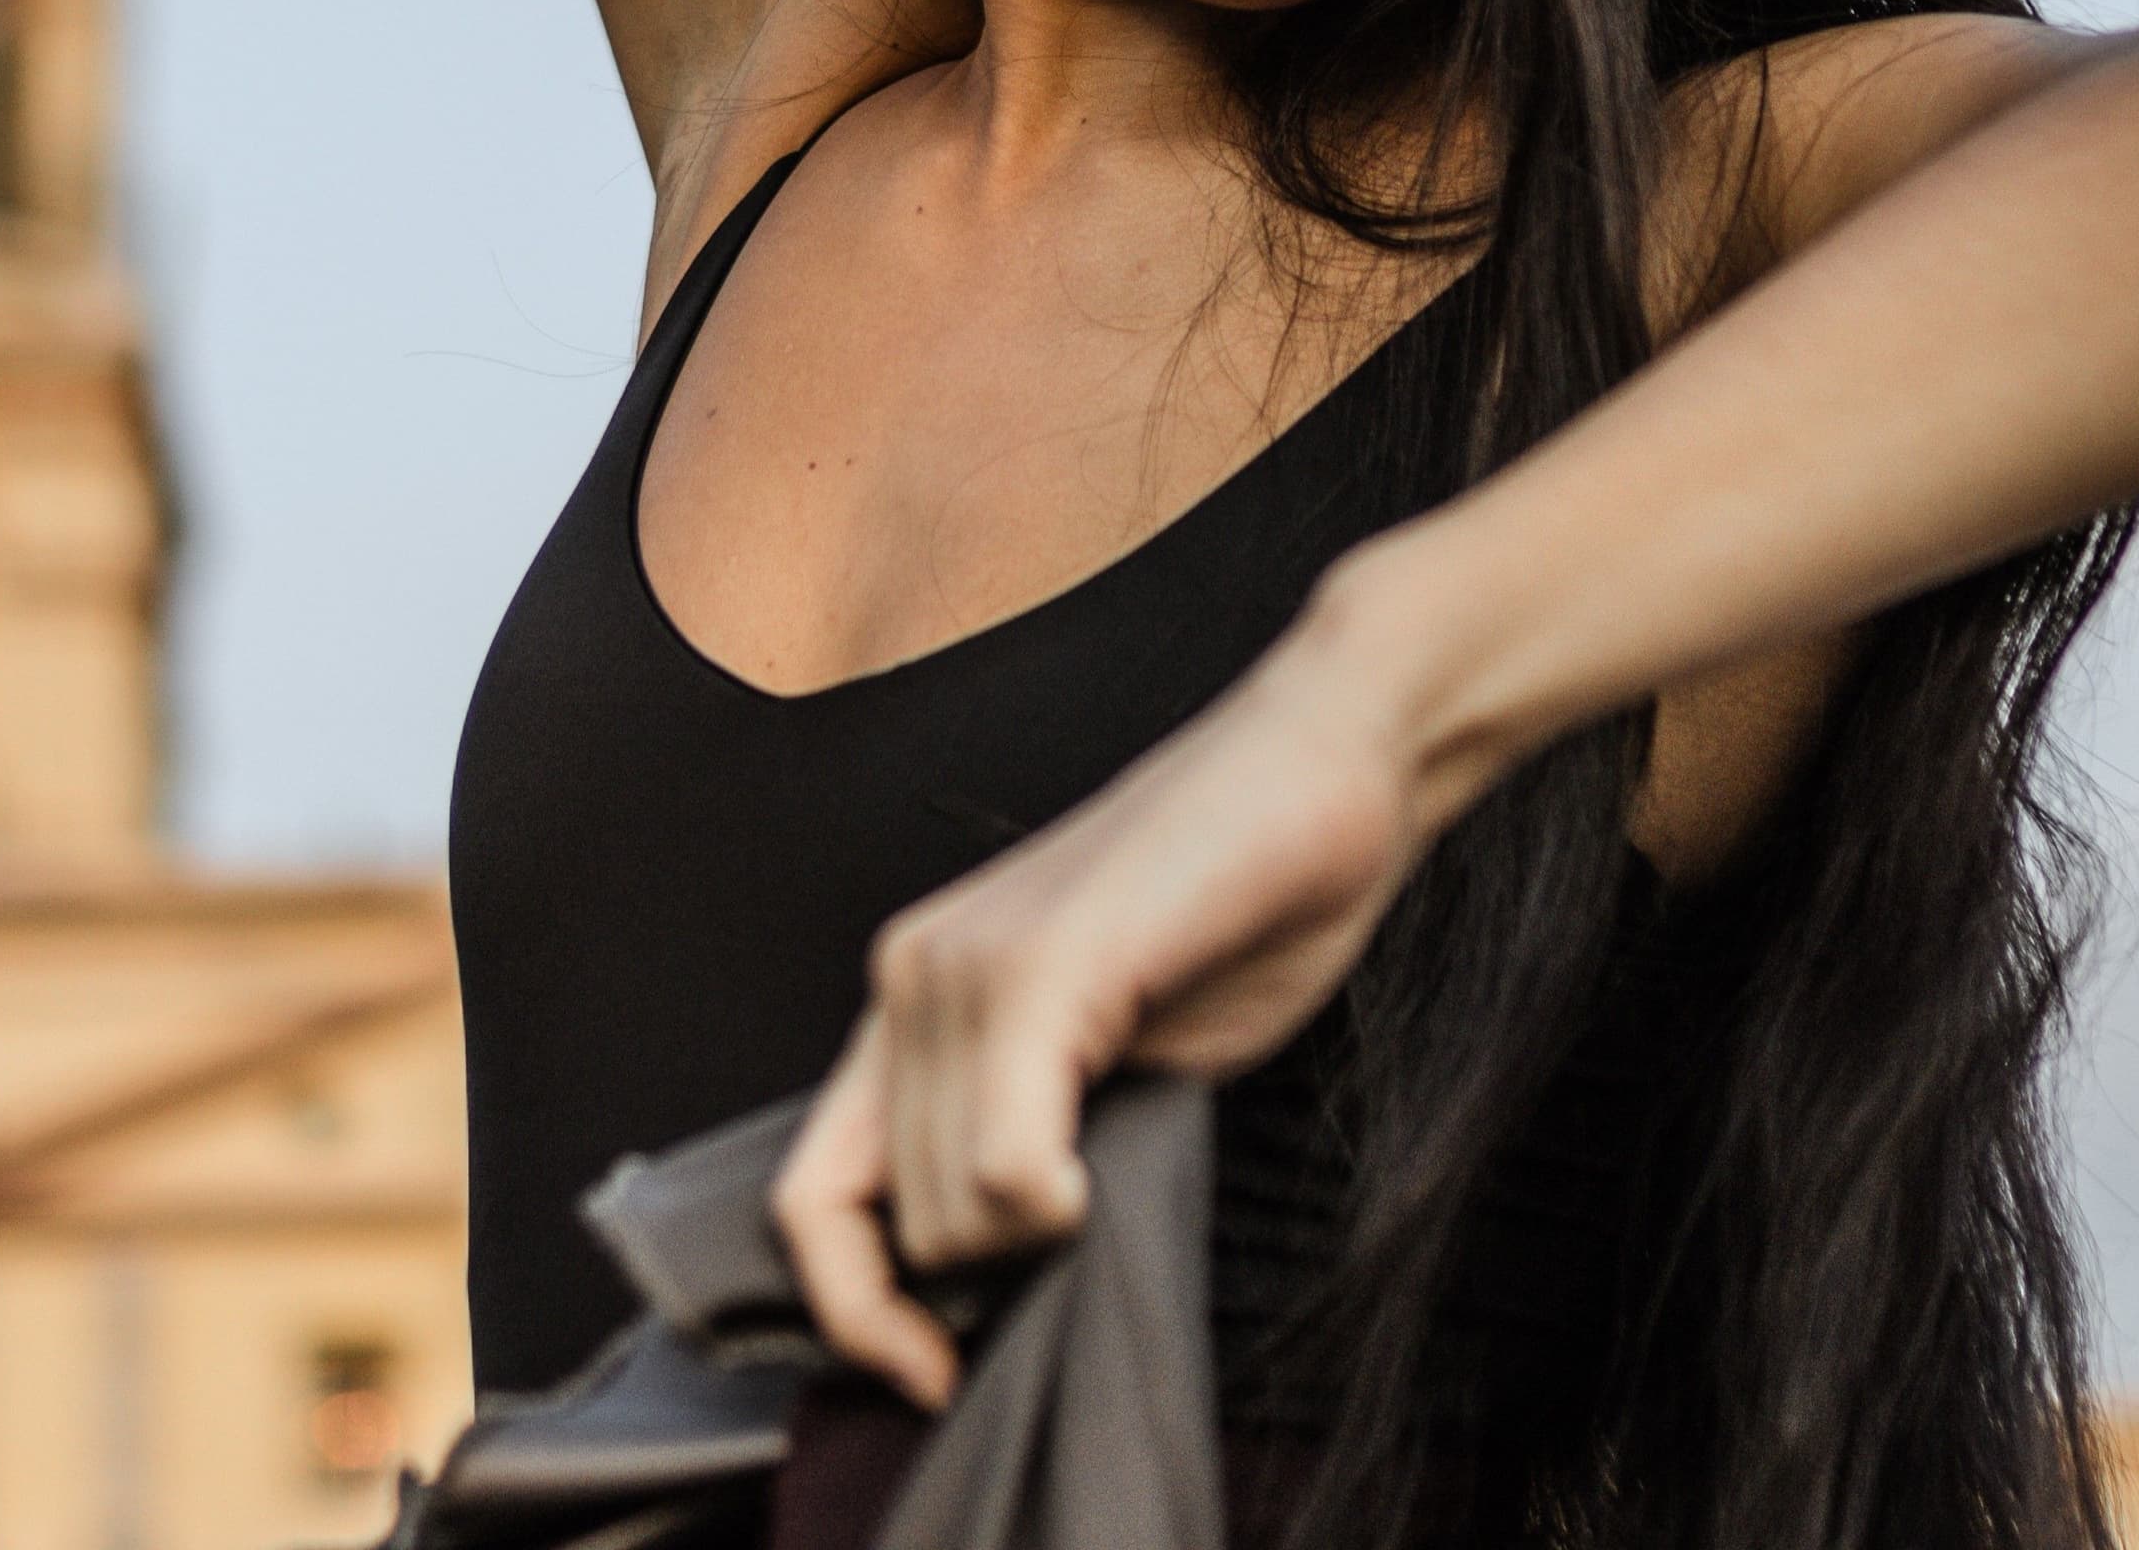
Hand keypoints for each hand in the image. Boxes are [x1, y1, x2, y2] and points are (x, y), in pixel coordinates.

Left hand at [765, 632, 1424, 1407]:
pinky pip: (999, 1159)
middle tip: (1094, 1212)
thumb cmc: (1239, 902)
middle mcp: (913, 973)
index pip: (812, 1199)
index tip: (934, 1374)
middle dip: (993, 1269)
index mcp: (915, 994)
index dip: (855, 1312)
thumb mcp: (1109, 1044)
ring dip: (1035, 1235)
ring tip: (1119, 1147)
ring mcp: (968, 964)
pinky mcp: (1046, 964)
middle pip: (901, 1227)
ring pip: (950, 1211)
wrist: (1326, 765)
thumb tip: (995, 1267)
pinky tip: (1093, 1180)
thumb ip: (1027, 1129)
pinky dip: (1043, 1204)